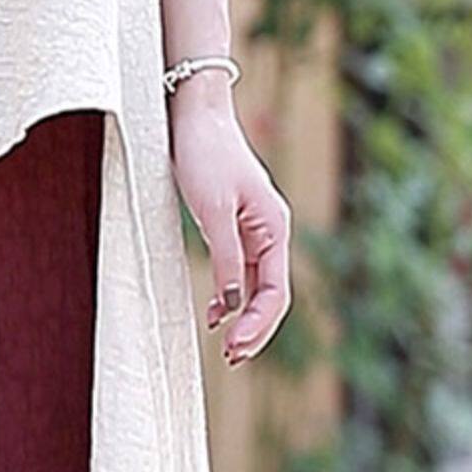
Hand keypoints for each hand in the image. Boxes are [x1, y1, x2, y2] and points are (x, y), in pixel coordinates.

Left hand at [165, 79, 291, 365]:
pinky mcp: (234, 222)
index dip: (258, 325)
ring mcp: (254, 228)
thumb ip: (225, 256)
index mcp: (275, 229)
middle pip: (271, 293)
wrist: (195, 114)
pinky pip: (240, 267)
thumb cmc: (205, 155)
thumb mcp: (212, 209)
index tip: (234, 348)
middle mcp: (271, 231)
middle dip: (254, 328)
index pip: (276, 292)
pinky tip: (215, 311)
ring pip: (256, 284)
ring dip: (243, 315)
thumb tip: (232, 304)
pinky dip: (230, 292)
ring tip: (226, 345)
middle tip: (231, 357)